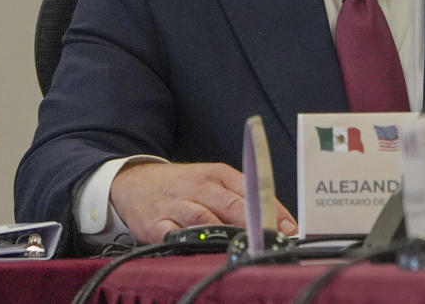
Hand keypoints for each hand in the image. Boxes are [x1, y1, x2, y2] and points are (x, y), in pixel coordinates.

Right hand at [109, 161, 297, 243]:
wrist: (135, 182)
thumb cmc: (183, 185)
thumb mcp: (213, 180)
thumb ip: (242, 198)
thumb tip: (277, 223)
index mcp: (218, 173)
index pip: (252, 188)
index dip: (272, 210)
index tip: (289, 228)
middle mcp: (199, 186)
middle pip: (232, 204)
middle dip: (255, 223)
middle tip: (272, 239)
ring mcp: (176, 205)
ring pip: (206, 219)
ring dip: (228, 235)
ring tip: (247, 248)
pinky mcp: (155, 224)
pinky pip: (175, 236)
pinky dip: (191, 244)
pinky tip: (206, 251)